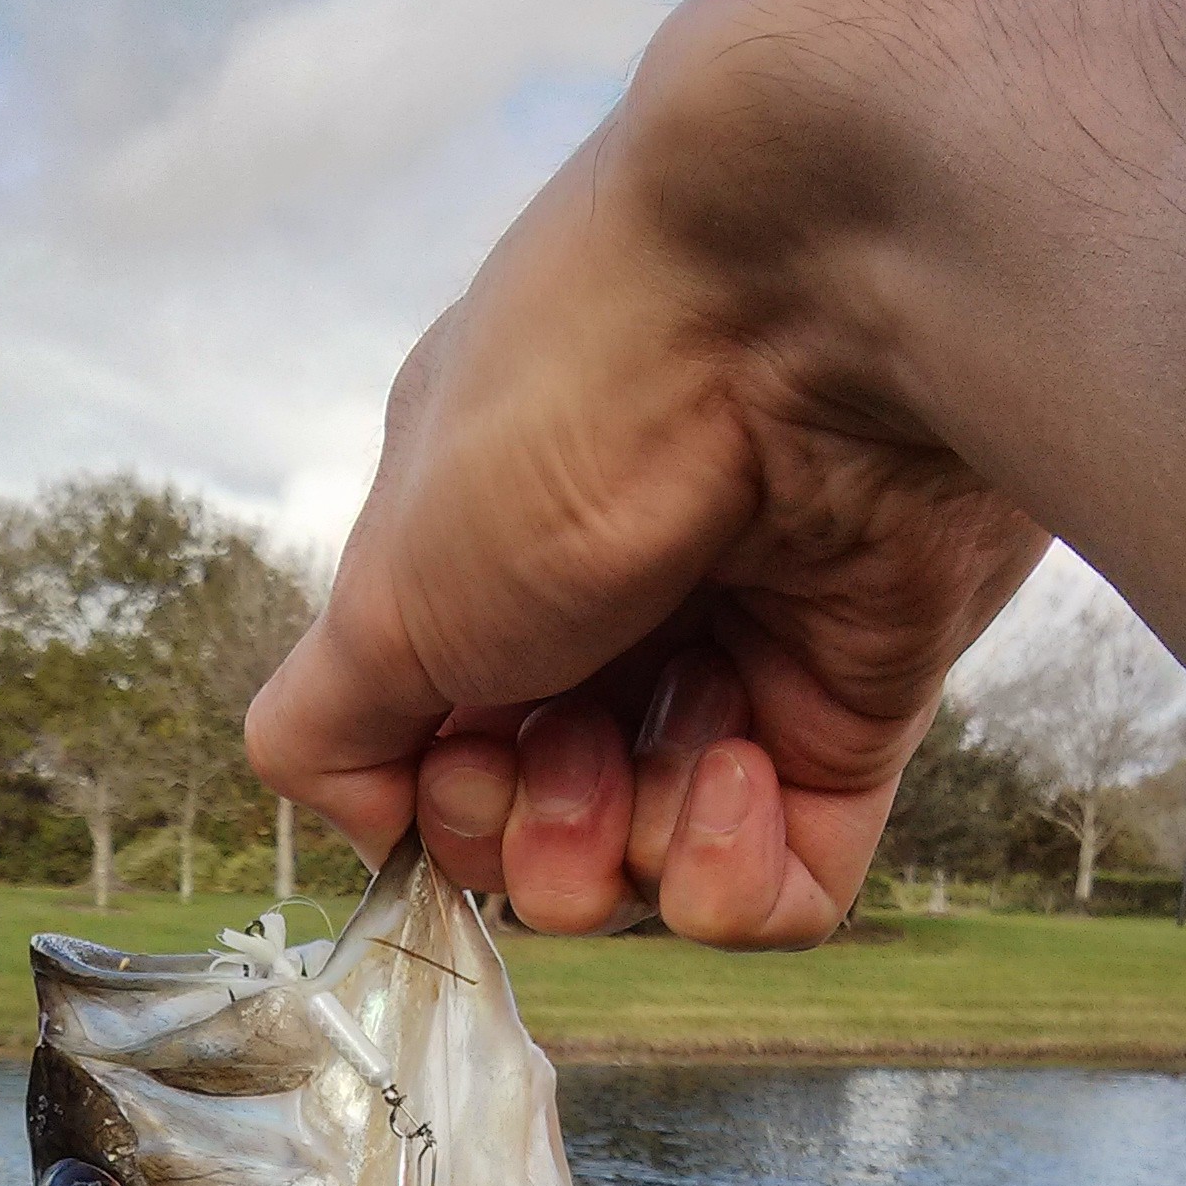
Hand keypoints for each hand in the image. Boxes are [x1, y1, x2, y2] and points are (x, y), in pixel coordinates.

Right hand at [246, 0, 1047, 946]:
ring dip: (642, 845)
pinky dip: (743, 877)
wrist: (810, 295)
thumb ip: (328, 729)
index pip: (441, 770)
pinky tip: (740, 779)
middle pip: (543, 841)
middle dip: (537, 838)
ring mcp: (737, 666)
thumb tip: (368, 825)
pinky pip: (785, 889)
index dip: (444, 808)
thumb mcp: (383, 588)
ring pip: (658, 876)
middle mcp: (606, 620)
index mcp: (483, 570)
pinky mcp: (857, 710)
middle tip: (569, 750)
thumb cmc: (570, 410)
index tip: (462, 748)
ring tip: (679, 737)